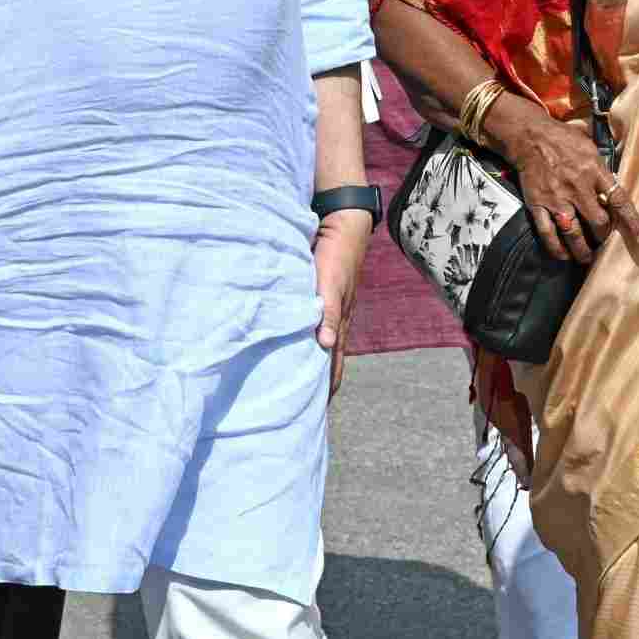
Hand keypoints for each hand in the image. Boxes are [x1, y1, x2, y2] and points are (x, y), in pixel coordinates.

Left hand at [312, 209, 372, 397]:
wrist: (342, 223)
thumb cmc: (335, 253)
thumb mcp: (329, 283)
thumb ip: (327, 311)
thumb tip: (326, 345)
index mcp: (338, 322)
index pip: (332, 366)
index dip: (325, 391)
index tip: (312, 415)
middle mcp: (335, 321)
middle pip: (327, 362)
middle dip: (317, 386)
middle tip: (299, 410)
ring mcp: (330, 311)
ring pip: (321, 347)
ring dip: (311, 366)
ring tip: (296, 387)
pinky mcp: (322, 298)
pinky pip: (316, 329)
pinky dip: (306, 344)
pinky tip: (296, 348)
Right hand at [487, 95, 638, 264]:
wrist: (529, 137)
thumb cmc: (563, 139)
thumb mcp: (590, 147)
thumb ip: (604, 169)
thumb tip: (618, 184)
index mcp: (594, 171)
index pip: (619, 201)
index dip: (632, 222)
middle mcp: (577, 188)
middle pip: (598, 222)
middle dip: (604, 236)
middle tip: (604, 242)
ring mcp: (556, 198)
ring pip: (573, 233)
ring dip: (582, 250)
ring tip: (586, 258)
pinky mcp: (537, 204)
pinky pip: (547, 232)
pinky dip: (555, 248)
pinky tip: (562, 255)